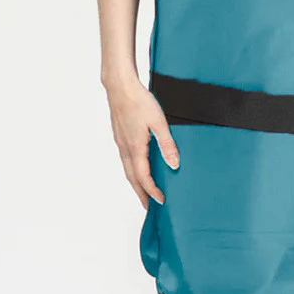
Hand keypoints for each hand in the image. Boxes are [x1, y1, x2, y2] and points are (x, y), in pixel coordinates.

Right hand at [104, 75, 179, 208]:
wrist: (120, 86)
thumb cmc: (139, 101)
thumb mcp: (159, 122)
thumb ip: (167, 144)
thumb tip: (174, 164)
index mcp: (135, 148)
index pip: (144, 177)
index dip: (152, 191)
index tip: (161, 201)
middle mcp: (125, 148)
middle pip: (132, 178)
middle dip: (141, 194)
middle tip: (148, 207)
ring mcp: (120, 142)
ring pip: (127, 170)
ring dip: (135, 183)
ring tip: (143, 192)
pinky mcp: (119, 136)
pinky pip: (125, 160)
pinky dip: (131, 171)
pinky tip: (137, 168)